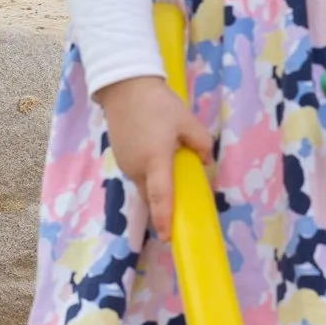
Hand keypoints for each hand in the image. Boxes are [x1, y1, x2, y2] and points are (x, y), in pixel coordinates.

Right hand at [95, 75, 213, 240]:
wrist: (125, 87)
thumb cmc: (158, 104)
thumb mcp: (186, 120)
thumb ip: (200, 143)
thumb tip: (205, 160)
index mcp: (155, 160)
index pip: (161, 196)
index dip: (165, 218)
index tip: (168, 237)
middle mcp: (137, 168)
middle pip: (152, 195)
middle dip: (164, 206)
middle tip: (181, 208)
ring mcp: (125, 163)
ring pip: (144, 184)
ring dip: (157, 186)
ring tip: (172, 173)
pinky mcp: (120, 156)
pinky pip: (137, 173)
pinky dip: (148, 173)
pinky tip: (157, 158)